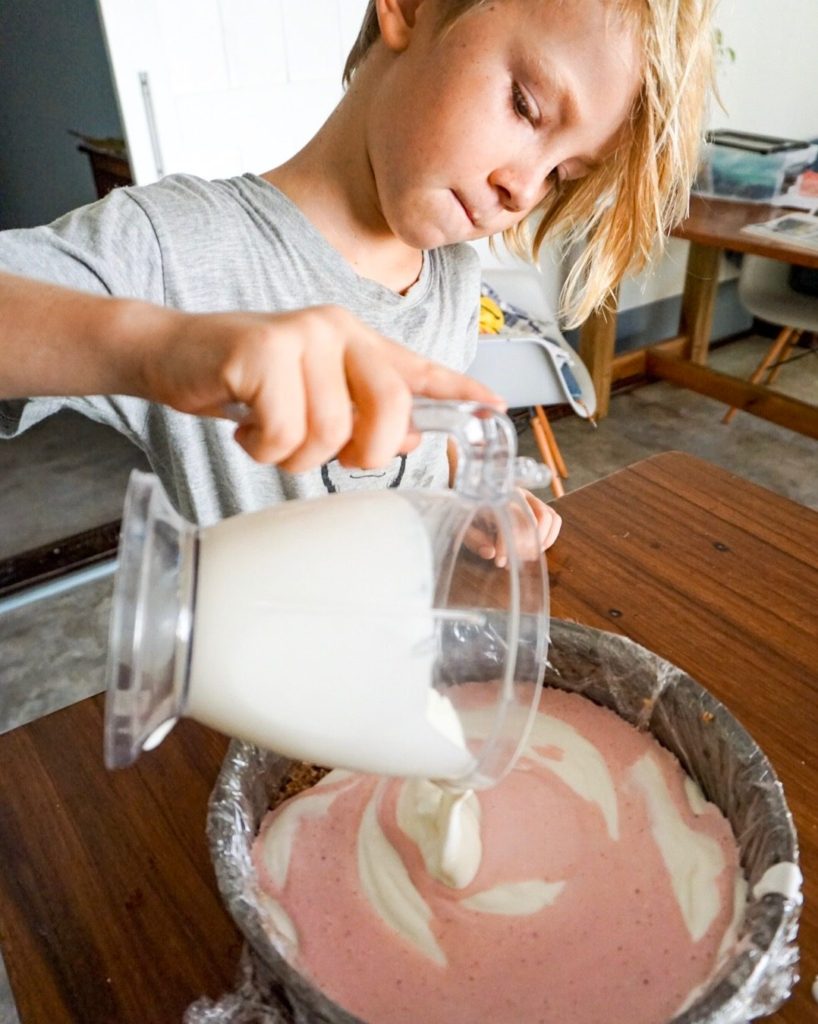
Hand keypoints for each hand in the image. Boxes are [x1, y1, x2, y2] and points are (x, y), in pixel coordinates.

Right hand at [145, 304, 501, 471]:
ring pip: (330, 431)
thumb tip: (407, 438)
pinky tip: (244, 428)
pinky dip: (261, 446)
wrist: (171, 352)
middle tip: (325, 453)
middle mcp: (337, 330)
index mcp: (355, 341)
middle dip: (362, 451)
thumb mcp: (308, 399)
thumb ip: (358, 416)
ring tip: (268, 436)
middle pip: (389, 408)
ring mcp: (302, 335)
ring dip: (293, 455)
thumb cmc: (243, 381)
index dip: (458, 392)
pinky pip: (283, 429)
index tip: (494, 408)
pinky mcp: (263, 349)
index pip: (417, 369)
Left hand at [465, 488, 561, 566]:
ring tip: (523, 556)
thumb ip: (475, 540)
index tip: (499, 561)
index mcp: (496, 495)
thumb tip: (490, 553)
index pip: (510, 518)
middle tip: (511, 561)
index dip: (507, 543)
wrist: (473, 501)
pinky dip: (549, 538)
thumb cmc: (469, 518)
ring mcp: (531, 498)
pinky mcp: (540, 506)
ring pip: (548, 518)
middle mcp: (517, 493)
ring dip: (539, 542)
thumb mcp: (464, 529)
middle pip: (533, 519)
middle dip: (524, 546)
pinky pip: (555, 519)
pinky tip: (535, 549)